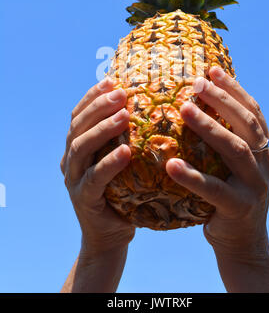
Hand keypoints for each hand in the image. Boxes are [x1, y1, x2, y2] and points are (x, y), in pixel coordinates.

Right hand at [60, 78, 134, 257]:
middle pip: (78, 125)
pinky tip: (125, 151)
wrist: (111, 236)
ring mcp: (74, 179)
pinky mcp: (84, 199)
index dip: (92, 96)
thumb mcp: (121, 162)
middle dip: (98, 106)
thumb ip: (124, 138)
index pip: (79, 114)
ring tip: (124, 115)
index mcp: (77, 147)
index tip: (111, 80)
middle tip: (121, 93)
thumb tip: (151, 107)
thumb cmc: (123, 193)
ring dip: (102, 128)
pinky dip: (109, 162)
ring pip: (81, 147)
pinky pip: (95, 178)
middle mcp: (70, 160)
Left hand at [166, 66, 268, 259]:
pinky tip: (172, 164)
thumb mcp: (232, 165)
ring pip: (235, 149)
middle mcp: (265, 162)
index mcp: (264, 148)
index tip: (212, 70)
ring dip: (209, 127)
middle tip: (197, 82)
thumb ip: (224, 139)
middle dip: (223, 99)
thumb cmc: (228, 195)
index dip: (234, 89)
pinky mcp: (240, 208)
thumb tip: (191, 105)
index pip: (253, 111)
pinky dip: (193, 176)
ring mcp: (256, 185)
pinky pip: (214, 189)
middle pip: (247, 123)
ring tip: (184, 109)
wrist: (242, 242)